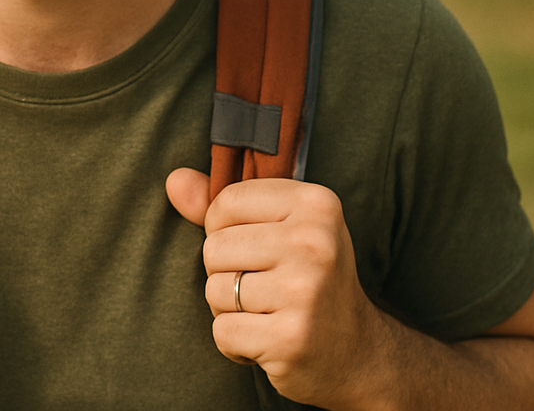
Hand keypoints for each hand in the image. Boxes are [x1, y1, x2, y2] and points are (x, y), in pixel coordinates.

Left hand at [167, 169, 378, 407]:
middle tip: (265, 286)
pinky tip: (267, 339)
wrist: (361, 354)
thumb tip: (173, 180)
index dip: (225, 228)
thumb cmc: (308, 278)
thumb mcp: (280, 228)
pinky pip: (222, 332)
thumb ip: (223, 205)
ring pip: (215, 290)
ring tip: (267, 312)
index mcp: (316, 203)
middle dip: (226, 272)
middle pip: (214, 247)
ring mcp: (304, 292)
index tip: (257, 247)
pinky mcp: (290, 339)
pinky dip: (235, 342)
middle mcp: (314, 242)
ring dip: (229, 308)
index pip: (227, 201)